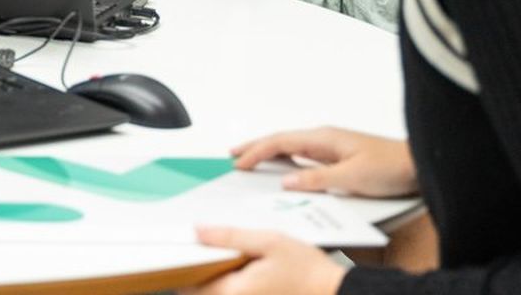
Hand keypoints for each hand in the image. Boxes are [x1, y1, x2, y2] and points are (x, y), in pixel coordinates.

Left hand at [184, 227, 344, 294]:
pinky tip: (245, 272)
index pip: (190, 288)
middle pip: (202, 294)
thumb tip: (199, 232)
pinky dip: (231, 287)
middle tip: (207, 252)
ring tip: (229, 260)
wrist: (337, 292)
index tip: (184, 253)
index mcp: (234, 292)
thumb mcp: (269, 242)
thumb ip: (231, 237)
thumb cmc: (309, 271)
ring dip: (215, 282)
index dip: (183, 269)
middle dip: (199, 275)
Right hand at [231, 127, 417, 197]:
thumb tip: (287, 181)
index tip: (239, 162)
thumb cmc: (392, 167)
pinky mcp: (338, 156)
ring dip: (268, 151)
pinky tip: (282, 166)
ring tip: (250, 158)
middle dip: (255, 146)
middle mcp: (325, 138)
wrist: (418, 165)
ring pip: (290, 146)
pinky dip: (285, 157)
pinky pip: (302, 154)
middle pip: (281, 140)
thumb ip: (318, 179)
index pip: (280, 142)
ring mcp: (331, 146)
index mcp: (324, 138)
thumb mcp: (352, 177)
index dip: (257, 151)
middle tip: (233, 154)